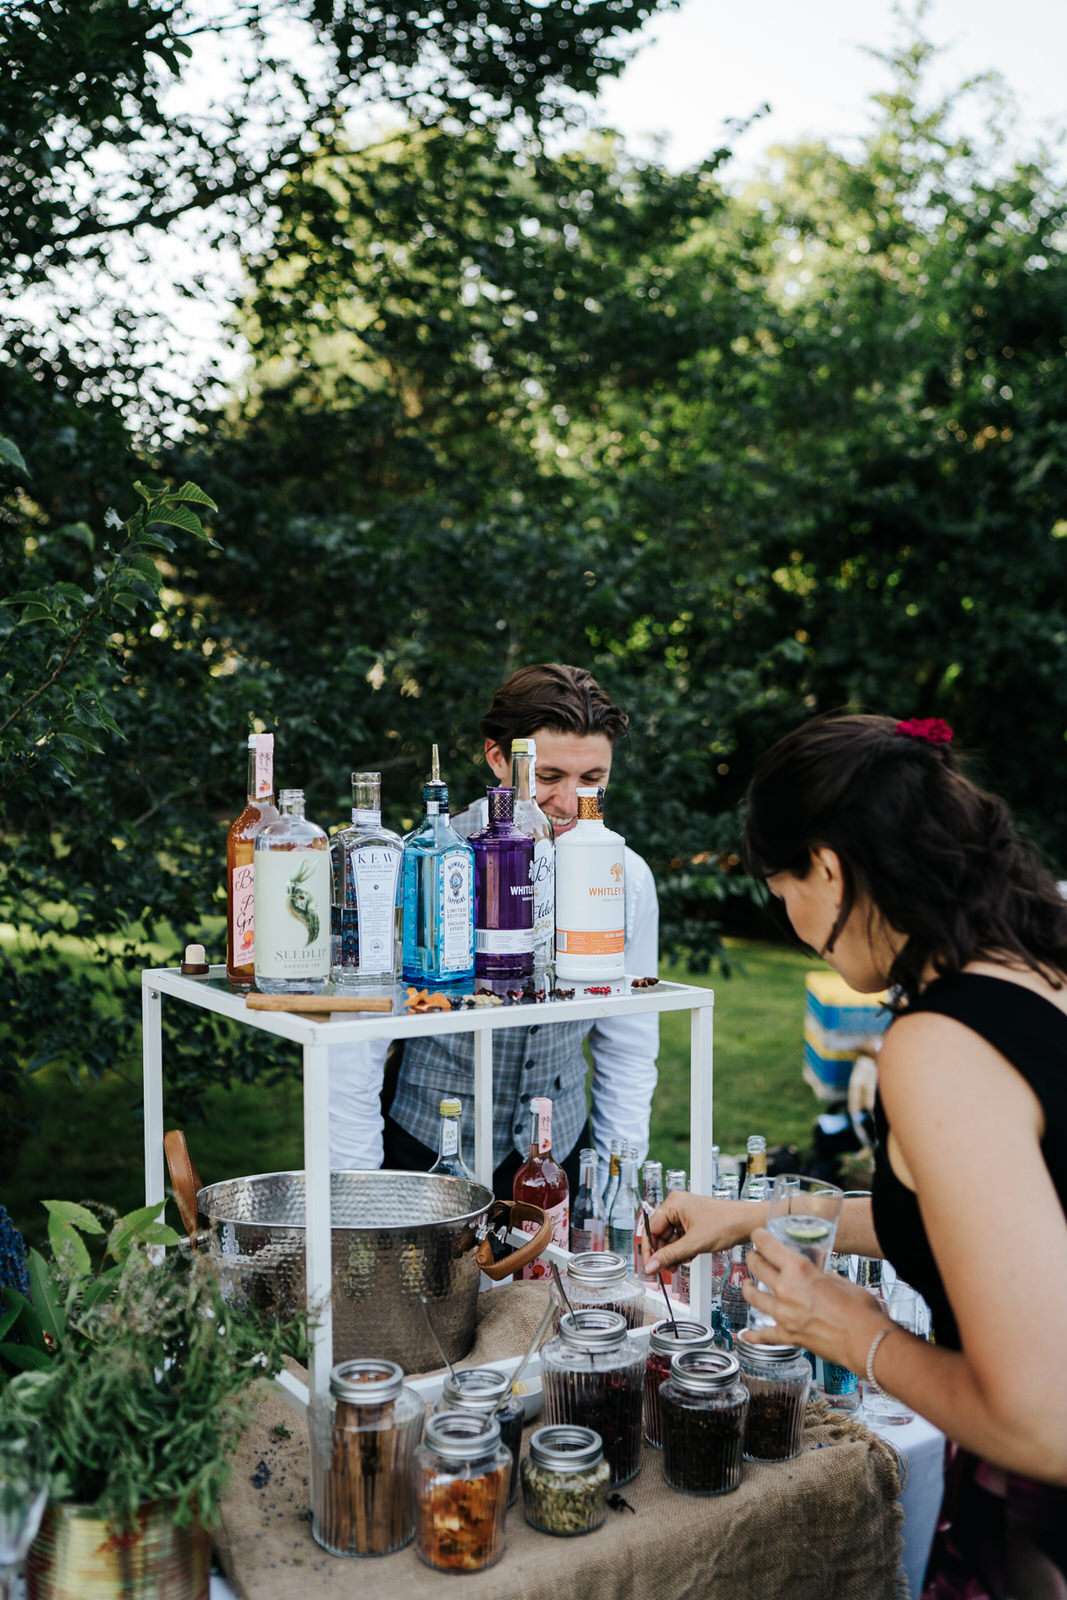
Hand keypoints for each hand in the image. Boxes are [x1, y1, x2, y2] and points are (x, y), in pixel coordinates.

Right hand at [643, 1191, 747, 1274]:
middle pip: (660, 1234)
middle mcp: (677, 1206)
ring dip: (673, 1254)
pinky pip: (680, 1238)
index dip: (649, 1250)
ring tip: (679, 1264)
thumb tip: (651, 1265)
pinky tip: (688, 1258)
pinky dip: (682, 1250)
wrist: (748, 1223)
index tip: (649, 1267)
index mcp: (673, 1204)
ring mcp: (685, 1214)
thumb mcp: (694, 1243)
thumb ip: (670, 1255)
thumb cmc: (726, 1224)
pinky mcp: (694, 1222)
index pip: (650, 1228)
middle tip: (664, 1269)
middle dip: (663, 1253)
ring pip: (670, 1239)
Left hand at [741, 1225, 888, 1372]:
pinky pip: (765, 1335)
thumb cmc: (860, 1310)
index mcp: (800, 1270)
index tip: (757, 1236)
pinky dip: (754, 1335)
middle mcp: (786, 1289)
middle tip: (753, 1257)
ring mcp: (784, 1314)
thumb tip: (818, 1278)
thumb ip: (822, 1277)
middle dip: (753, 1259)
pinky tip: (747, 1335)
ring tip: (747, 1285)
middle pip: (757, 1268)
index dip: (759, 1238)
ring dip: (748, 1289)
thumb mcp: (841, 1280)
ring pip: (754, 1297)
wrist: (866, 1341)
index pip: (769, 1246)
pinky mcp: (789, 1335)